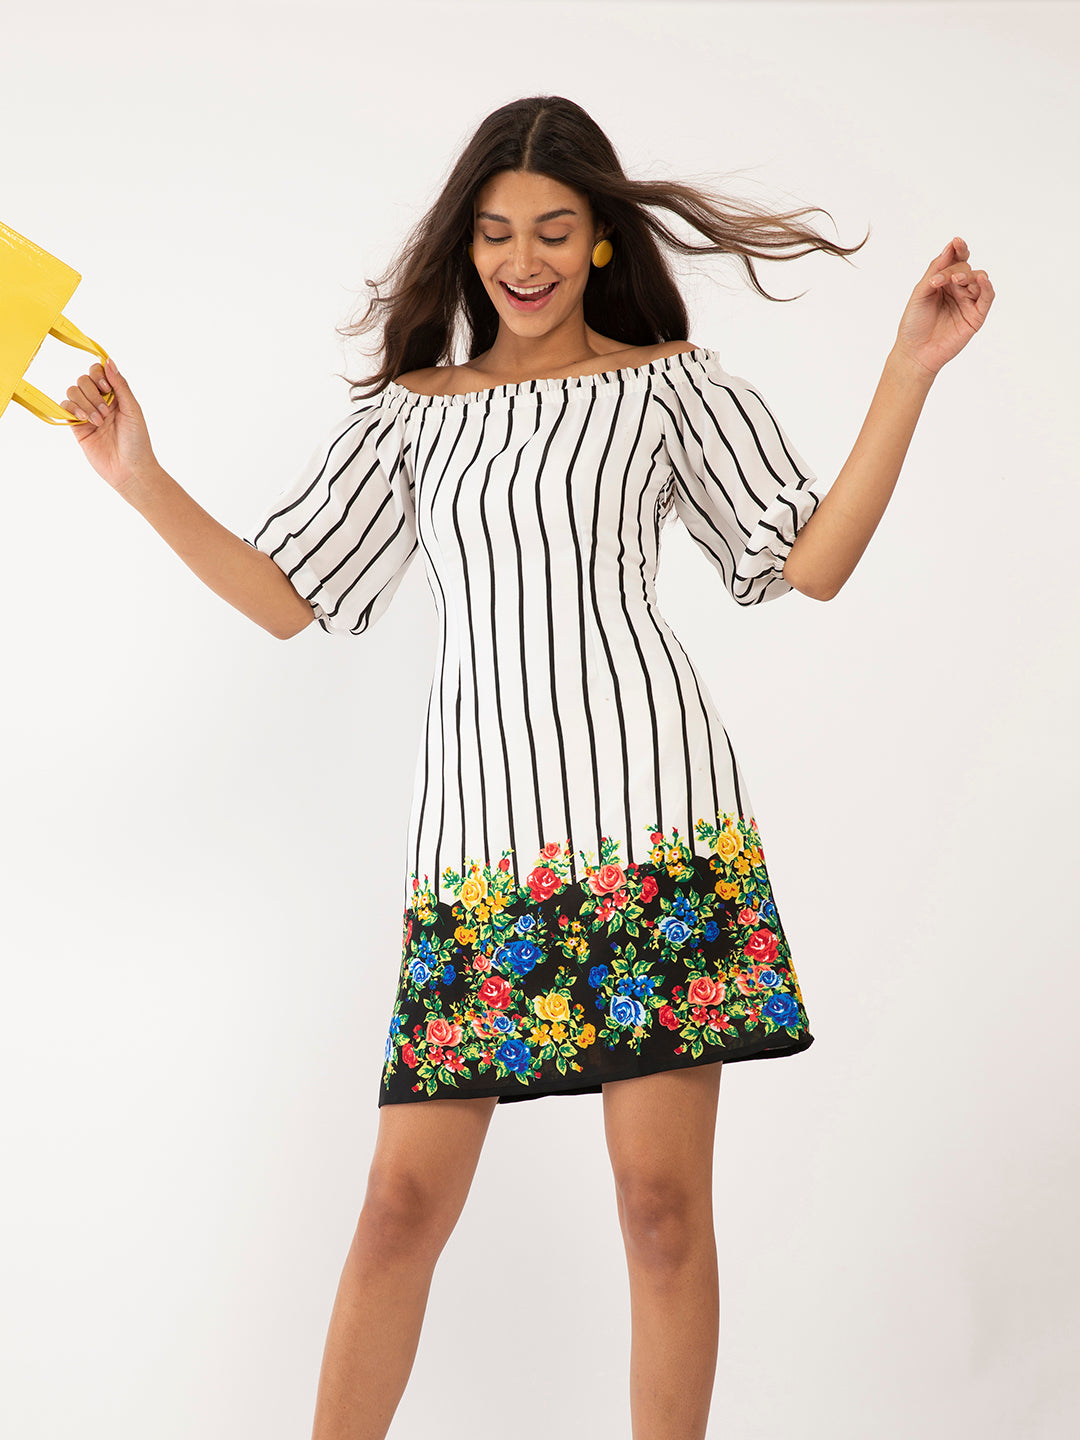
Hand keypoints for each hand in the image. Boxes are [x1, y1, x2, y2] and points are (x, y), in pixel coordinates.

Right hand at [60, 357, 157, 492]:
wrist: (130, 469)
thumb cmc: (137, 441)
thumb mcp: (133, 409)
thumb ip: (120, 385)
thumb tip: (109, 361)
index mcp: (116, 395)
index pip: (98, 371)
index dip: (98, 374)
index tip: (106, 387)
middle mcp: (100, 401)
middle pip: (83, 379)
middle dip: (93, 393)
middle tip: (106, 413)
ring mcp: (87, 412)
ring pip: (73, 391)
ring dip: (85, 403)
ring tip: (98, 421)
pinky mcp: (77, 426)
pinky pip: (64, 407)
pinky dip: (72, 408)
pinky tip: (84, 419)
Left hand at [893, 237, 994, 378]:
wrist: (914, 352)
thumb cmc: (914, 323)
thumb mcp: (921, 292)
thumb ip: (935, 270)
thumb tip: (950, 247)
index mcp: (943, 283)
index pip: (956, 261)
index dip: (958, 249)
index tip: (956, 241)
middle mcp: (958, 290)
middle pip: (965, 269)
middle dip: (954, 270)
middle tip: (939, 281)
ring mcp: (968, 302)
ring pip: (978, 279)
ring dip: (968, 276)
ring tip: (955, 281)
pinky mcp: (976, 316)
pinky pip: (987, 297)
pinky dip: (986, 287)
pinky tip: (981, 280)